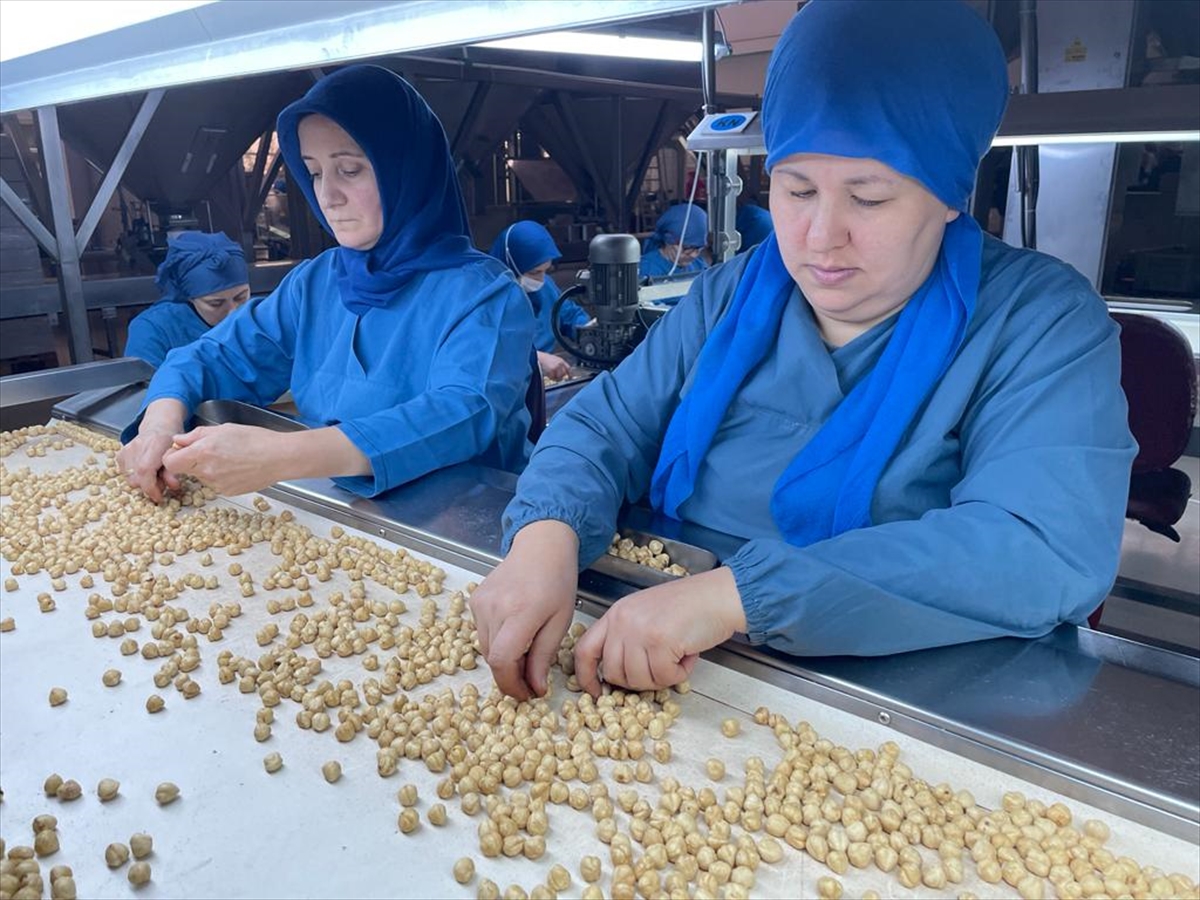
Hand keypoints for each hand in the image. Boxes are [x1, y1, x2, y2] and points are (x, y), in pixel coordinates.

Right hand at [117, 398, 185, 502]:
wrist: (159, 427)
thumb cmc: (171, 442)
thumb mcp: (178, 455)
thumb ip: (173, 471)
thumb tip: (172, 486)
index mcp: (154, 444)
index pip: (144, 470)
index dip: (150, 487)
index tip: (159, 497)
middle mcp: (137, 446)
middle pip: (136, 478)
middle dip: (150, 487)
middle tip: (162, 484)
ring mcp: (127, 449)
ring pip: (130, 478)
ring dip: (143, 482)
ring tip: (155, 476)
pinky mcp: (120, 454)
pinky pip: (125, 474)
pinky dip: (135, 477)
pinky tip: (146, 471)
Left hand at [161, 423, 284, 495]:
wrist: (279, 458)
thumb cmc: (256, 439)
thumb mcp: (223, 429)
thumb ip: (196, 435)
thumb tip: (178, 441)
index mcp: (202, 452)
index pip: (170, 462)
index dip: (172, 455)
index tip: (180, 450)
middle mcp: (206, 471)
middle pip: (185, 470)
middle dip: (191, 461)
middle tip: (210, 451)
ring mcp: (216, 484)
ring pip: (201, 477)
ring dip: (207, 468)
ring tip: (229, 458)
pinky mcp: (227, 492)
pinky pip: (215, 483)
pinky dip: (221, 476)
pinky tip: (237, 467)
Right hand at [470, 520, 579, 699]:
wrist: (541, 547)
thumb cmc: (557, 582)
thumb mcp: (560, 622)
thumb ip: (544, 656)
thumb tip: (535, 689)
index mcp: (520, 612)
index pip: (502, 660)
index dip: (511, 684)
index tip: (526, 694)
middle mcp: (494, 607)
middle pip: (492, 658)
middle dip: (510, 675)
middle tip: (531, 679)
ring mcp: (480, 602)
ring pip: (485, 648)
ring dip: (503, 658)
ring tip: (526, 653)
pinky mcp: (474, 600)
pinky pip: (481, 632)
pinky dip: (496, 641)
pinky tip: (514, 631)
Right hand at [537, 351, 570, 381]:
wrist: (538, 357)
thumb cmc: (544, 359)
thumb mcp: (554, 359)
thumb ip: (559, 365)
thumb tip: (563, 373)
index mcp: (561, 360)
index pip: (568, 368)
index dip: (570, 374)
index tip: (569, 378)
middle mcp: (560, 363)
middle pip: (563, 374)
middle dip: (560, 376)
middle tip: (555, 377)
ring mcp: (556, 367)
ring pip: (558, 377)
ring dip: (555, 377)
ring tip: (550, 374)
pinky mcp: (552, 370)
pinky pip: (552, 377)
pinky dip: (550, 377)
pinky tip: (547, 374)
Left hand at [575, 567, 746, 695]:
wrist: (720, 595)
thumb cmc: (692, 605)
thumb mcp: (647, 614)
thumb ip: (628, 638)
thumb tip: (617, 675)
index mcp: (617, 613)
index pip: (585, 650)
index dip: (587, 676)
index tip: (596, 690)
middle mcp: (623, 620)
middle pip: (614, 672)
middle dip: (637, 680)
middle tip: (660, 667)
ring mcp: (639, 630)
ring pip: (637, 679)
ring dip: (661, 677)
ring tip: (677, 656)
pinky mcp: (659, 641)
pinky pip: (663, 678)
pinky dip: (679, 674)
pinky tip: (688, 654)